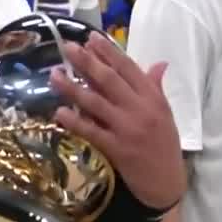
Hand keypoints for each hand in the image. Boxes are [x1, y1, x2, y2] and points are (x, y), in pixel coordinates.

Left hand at [49, 35, 185, 210]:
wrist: (167, 183)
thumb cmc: (164, 145)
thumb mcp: (165, 113)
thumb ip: (156, 87)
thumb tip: (158, 63)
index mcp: (153, 98)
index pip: (129, 69)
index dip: (109, 52)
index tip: (90, 38)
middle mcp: (140, 109)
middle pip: (109, 80)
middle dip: (87, 62)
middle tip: (67, 48)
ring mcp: (127, 129)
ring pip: (96, 103)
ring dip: (73, 88)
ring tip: (54, 75)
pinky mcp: (116, 149)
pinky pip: (92, 131)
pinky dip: (75, 122)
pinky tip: (59, 112)